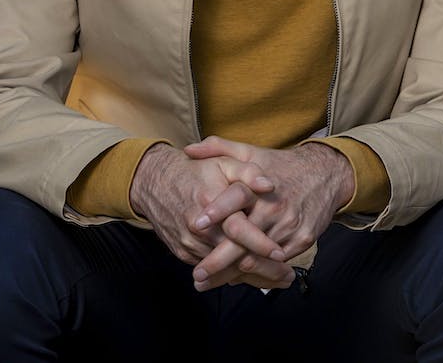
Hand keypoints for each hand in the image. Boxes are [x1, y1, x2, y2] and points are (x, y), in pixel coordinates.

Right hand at [126, 142, 282, 266]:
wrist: (154, 182)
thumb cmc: (195, 171)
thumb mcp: (223, 163)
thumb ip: (248, 172)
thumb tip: (269, 185)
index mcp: (211, 203)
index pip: (239, 230)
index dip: (261, 243)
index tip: (280, 253)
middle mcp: (198, 228)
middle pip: (234, 257)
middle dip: (263, 269)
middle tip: (288, 276)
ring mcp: (189, 244)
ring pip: (224, 269)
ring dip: (250, 276)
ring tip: (279, 280)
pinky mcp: (183, 253)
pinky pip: (211, 271)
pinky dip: (232, 275)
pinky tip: (253, 277)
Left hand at [183, 137, 354, 289]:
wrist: (326, 174)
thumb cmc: (281, 166)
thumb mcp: (252, 153)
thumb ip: (219, 148)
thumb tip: (188, 149)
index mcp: (260, 185)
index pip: (236, 196)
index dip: (216, 210)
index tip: (194, 224)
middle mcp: (275, 206)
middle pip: (243, 239)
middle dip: (217, 260)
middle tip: (195, 275)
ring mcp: (290, 226)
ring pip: (257, 257)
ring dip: (232, 273)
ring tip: (207, 283)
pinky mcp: (302, 240)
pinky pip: (274, 263)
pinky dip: (254, 273)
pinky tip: (235, 278)